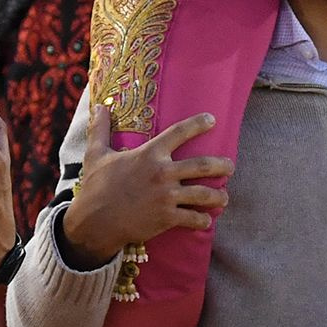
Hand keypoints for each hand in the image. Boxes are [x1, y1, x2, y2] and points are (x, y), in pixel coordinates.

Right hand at [60, 106, 232, 266]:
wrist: (96, 221)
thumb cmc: (96, 186)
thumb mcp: (96, 153)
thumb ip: (101, 128)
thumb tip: (100, 105)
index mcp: (149, 153)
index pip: (179, 133)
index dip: (197, 124)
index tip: (212, 119)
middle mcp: (163, 172)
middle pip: (202, 166)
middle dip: (222, 165)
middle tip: (231, 166)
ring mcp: (167, 196)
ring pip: (204, 194)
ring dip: (219, 196)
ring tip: (225, 197)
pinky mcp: (168, 217)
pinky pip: (194, 218)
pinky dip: (203, 220)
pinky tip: (206, 220)